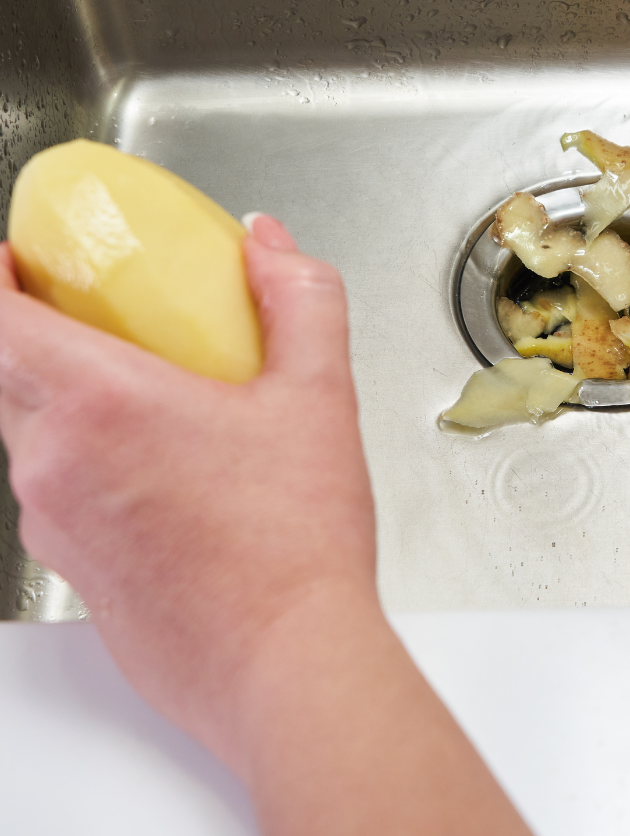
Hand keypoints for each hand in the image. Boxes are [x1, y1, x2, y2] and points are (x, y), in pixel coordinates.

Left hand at [0, 216, 527, 834]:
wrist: (286, 662)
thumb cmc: (295, 542)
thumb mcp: (321, 393)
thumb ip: (298, 297)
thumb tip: (267, 244)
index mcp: (100, 404)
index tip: (16, 259)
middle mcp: (53, 464)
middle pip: (2, 373)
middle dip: (32, 331)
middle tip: (91, 314)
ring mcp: (53, 524)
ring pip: (27, 435)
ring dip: (62, 399)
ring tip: (143, 393)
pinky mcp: (71, 569)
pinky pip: (51, 491)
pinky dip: (83, 458)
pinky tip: (162, 469)